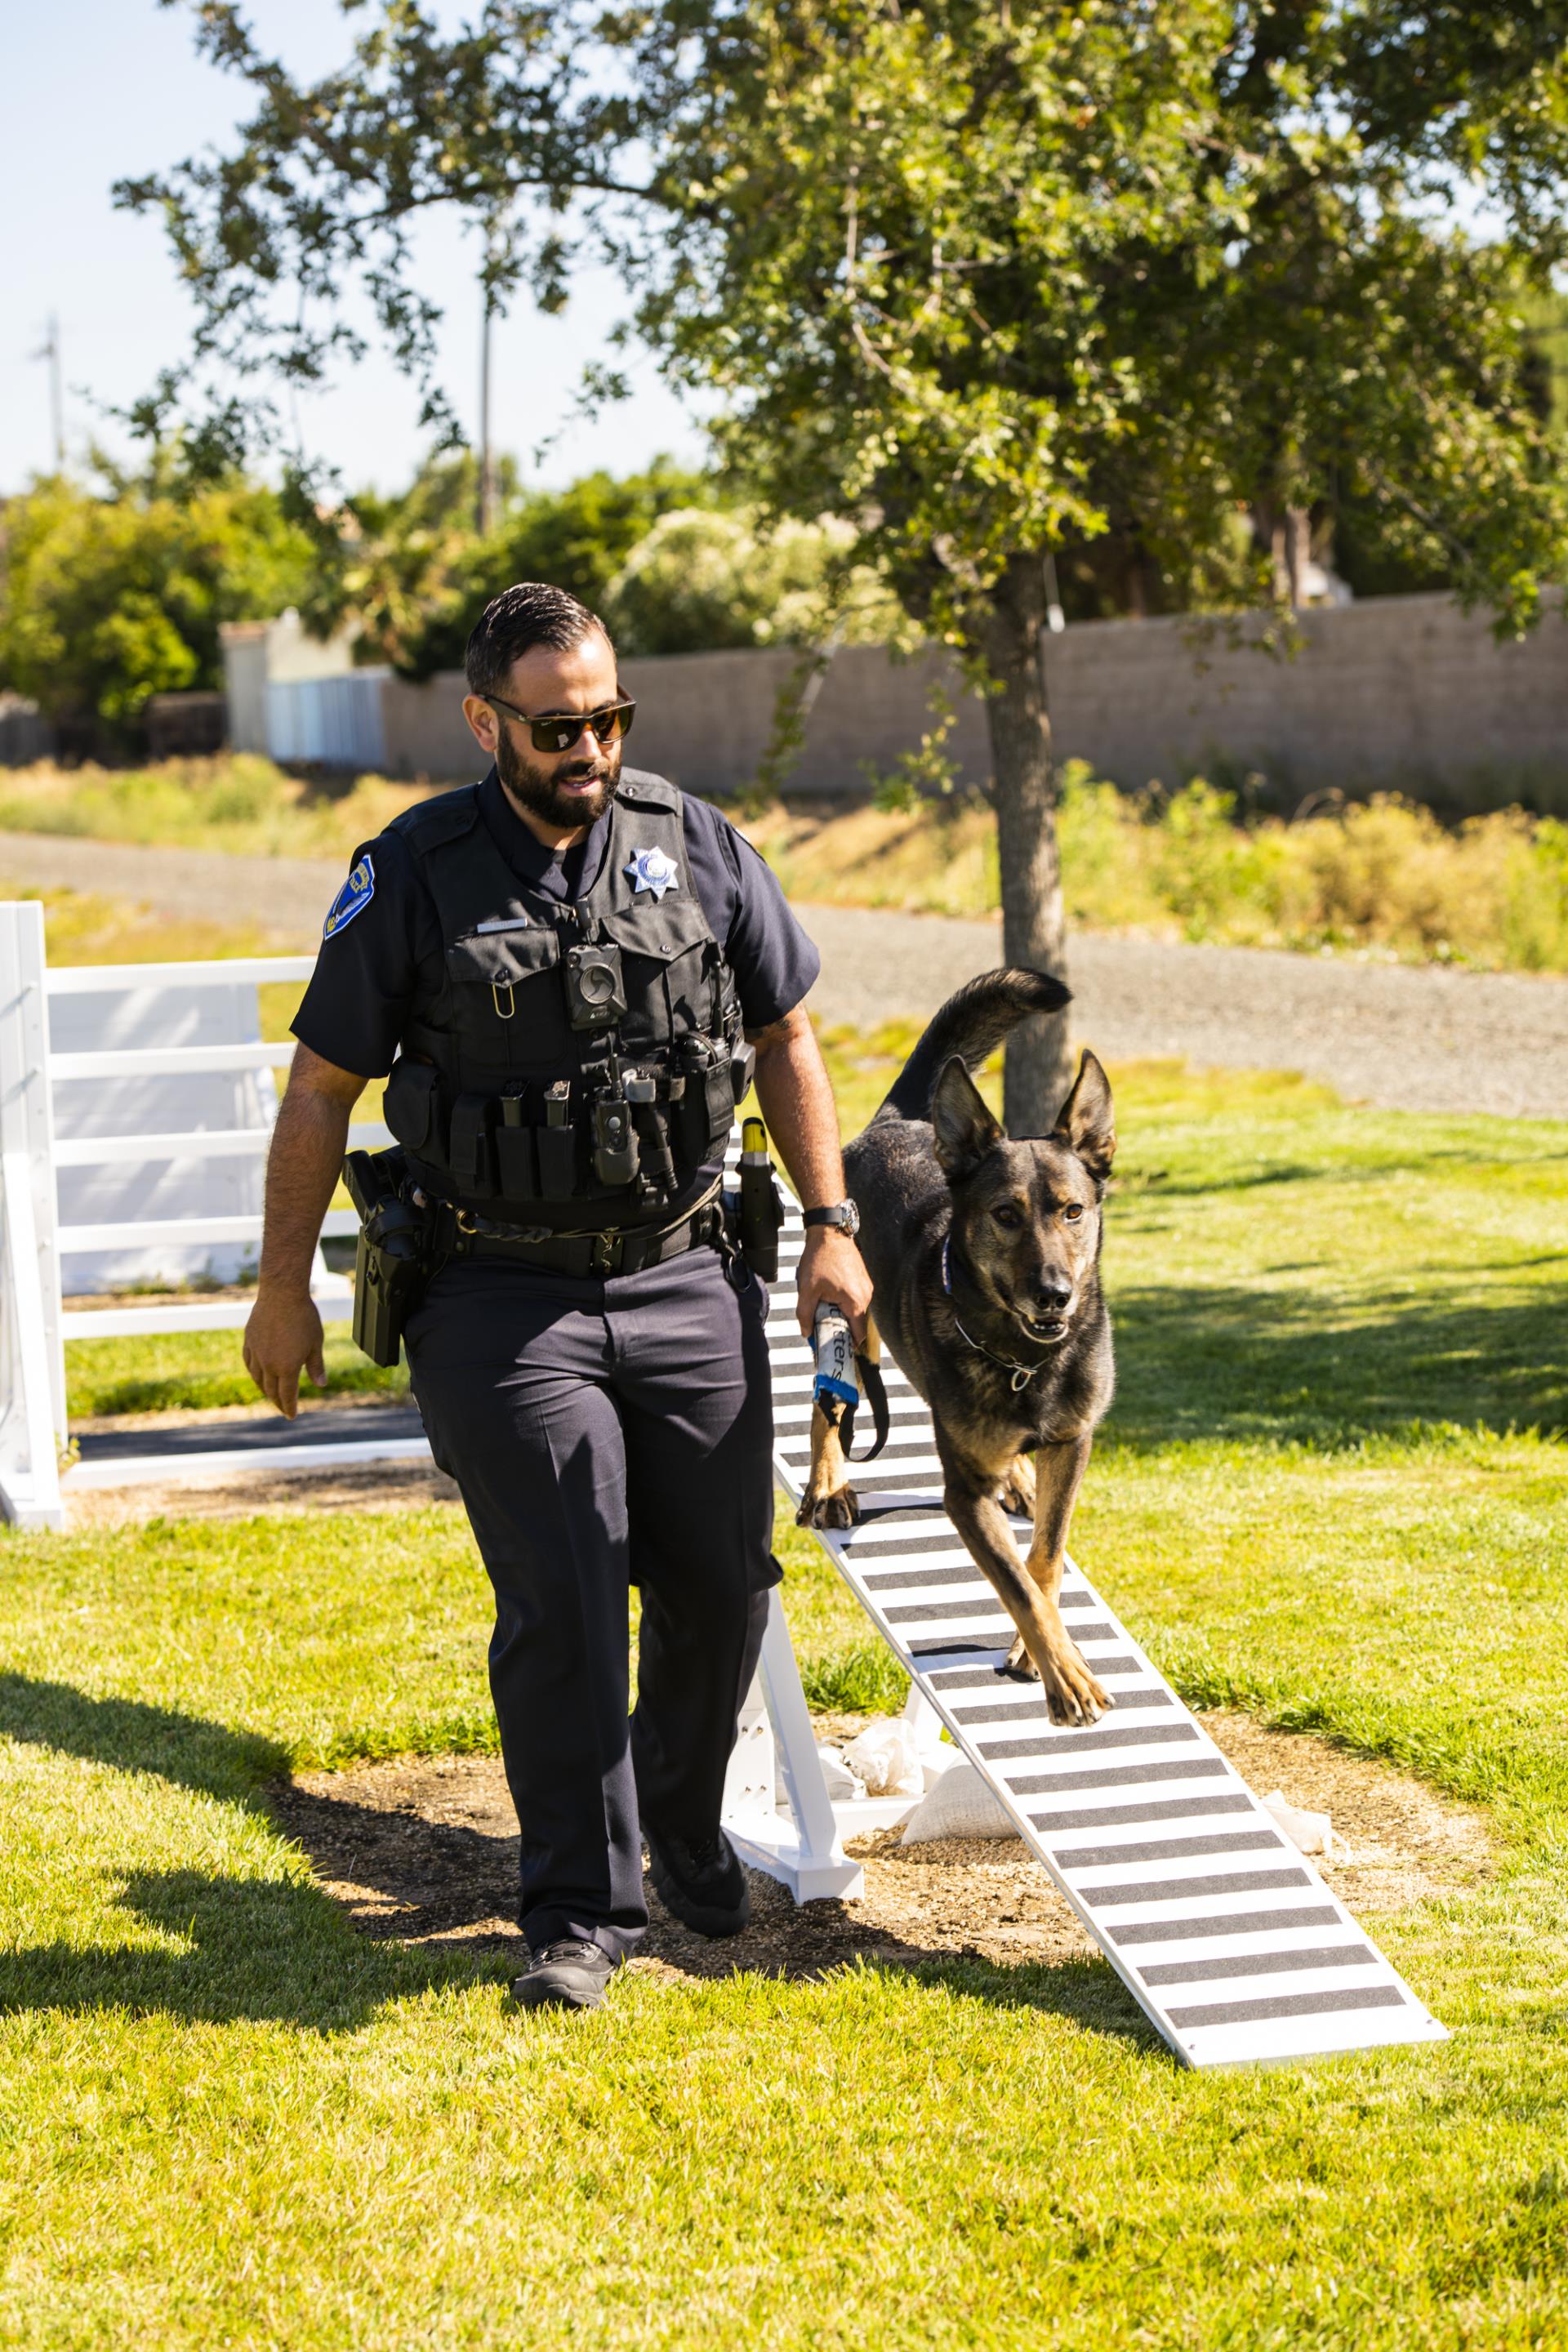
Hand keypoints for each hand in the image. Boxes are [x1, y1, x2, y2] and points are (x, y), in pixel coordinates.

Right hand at [243, 1285, 327, 1418]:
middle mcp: (268, 1364)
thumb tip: (321, 1385)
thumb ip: (316, 1366)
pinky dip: (254, 1371)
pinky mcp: (249, 1340)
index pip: (287, 1395)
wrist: (282, 1293)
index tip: (292, 1416)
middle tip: (283, 1408)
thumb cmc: (304, 1317)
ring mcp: (256, 1352)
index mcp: (286, 1367)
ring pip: (257, 1378)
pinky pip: (249, 1362)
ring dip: (265, 1389)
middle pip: (271, 1390)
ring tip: (271, 1393)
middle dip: (278, 1402)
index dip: (289, 1407)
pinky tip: (258, 1373)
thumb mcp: (316, 1343)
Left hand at [795, 1226, 873, 1344]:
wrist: (829, 1232)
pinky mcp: (863, 1279)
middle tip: (822, 1326)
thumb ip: (805, 1315)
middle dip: (839, 1327)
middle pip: (855, 1323)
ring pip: (855, 1310)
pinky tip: (828, 1293)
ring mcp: (866, 1286)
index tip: (834, 1348)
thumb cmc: (820, 1258)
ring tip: (823, 1305)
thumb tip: (806, 1332)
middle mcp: (866, 1296)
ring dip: (841, 1312)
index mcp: (856, 1302)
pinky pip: (855, 1298)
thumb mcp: (807, 1290)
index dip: (846, 1344)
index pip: (858, 1334)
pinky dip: (844, 1301)